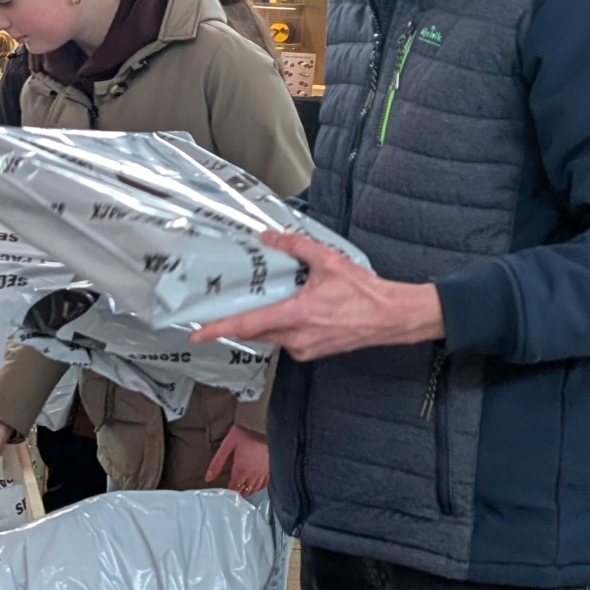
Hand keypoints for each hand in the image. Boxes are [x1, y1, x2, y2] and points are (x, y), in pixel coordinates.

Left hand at [193, 230, 442, 361]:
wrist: (392, 317)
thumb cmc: (365, 292)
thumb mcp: (329, 261)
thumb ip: (296, 247)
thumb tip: (270, 238)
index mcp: (296, 316)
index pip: (248, 326)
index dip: (219, 329)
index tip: (197, 333)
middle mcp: (297, 339)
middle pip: (255, 332)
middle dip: (239, 322)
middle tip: (224, 309)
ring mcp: (306, 349)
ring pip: (272, 337)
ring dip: (264, 322)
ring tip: (267, 302)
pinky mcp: (315, 352)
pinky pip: (288, 341)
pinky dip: (283, 327)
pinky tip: (293, 310)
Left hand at [205, 424, 269, 495]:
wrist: (261, 424)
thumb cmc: (243, 433)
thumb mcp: (226, 446)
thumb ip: (216, 464)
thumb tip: (208, 478)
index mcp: (241, 470)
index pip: (235, 488)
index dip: (230, 491)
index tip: (227, 491)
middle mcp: (253, 474)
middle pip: (246, 490)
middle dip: (240, 492)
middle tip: (235, 492)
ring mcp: (264, 472)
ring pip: (256, 488)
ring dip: (250, 490)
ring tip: (245, 490)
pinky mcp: (271, 467)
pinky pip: (266, 483)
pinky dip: (261, 486)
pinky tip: (258, 485)